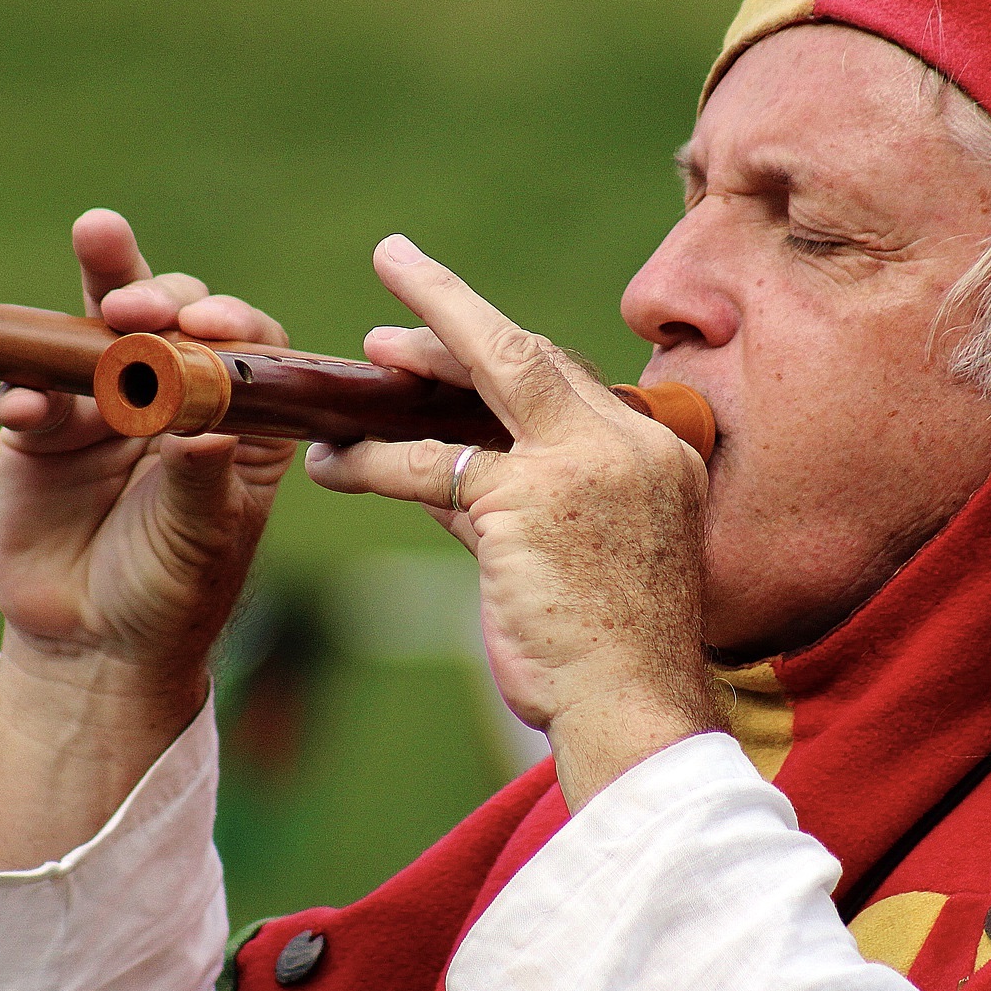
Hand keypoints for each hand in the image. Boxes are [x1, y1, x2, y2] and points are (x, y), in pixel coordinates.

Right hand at [0, 209, 293, 867]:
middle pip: (171, 315)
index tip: (210, 325)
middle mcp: (175, 394)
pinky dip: (27, 389)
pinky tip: (27, 406)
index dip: (231, 323)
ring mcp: (105, 404)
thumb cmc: (175, 589)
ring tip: (98, 238)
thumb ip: (203, 478)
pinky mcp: (43, 430)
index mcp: (240, 416)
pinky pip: (31, 392)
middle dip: (159, 289)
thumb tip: (213, 425)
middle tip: (139, 299)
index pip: (246, 347)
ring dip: (100, 284)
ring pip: (99, 329)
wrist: (97, 644)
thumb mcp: (204, 539)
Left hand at [306, 235, 720, 807]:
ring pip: (481, 386)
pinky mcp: (526, 505)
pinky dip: (373, 459)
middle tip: (398, 278)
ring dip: (412, 364)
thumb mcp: (580, 557)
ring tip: (361, 356)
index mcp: (658, 450)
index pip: (572, 379)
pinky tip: (332, 464)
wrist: (636, 712)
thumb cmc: (612, 653)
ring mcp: (581, 467)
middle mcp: (628, 443)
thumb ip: (518, 500)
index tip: (469, 319)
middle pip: (531, 355)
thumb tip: (442, 465)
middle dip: (458, 316)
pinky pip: (430, 464)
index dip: (510, 345)